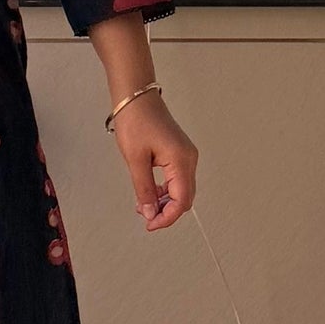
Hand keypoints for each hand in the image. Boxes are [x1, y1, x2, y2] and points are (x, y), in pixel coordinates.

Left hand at [112, 94, 196, 231]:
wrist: (136, 98)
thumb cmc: (136, 121)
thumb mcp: (135, 160)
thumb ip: (144, 189)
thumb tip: (150, 213)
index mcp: (181, 160)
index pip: (181, 201)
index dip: (167, 218)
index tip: (150, 225)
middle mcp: (189, 159)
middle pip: (184, 198)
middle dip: (166, 212)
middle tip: (146, 218)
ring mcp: (186, 156)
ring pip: (181, 190)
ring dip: (164, 202)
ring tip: (143, 205)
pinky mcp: (179, 154)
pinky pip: (177, 180)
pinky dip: (164, 191)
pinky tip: (149, 193)